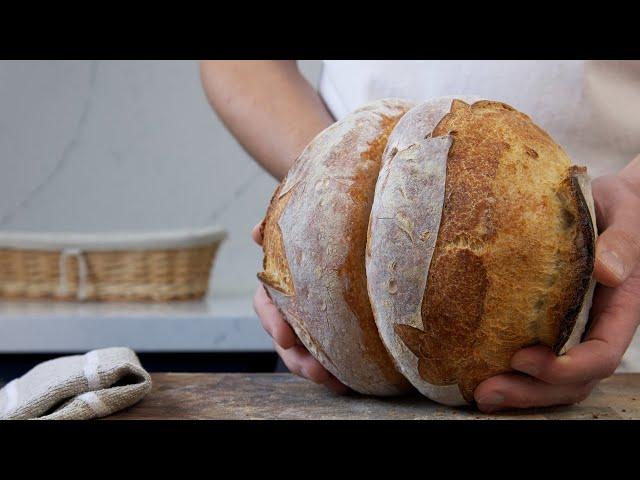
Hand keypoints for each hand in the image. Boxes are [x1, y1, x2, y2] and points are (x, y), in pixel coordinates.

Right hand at [251, 222, 348, 393]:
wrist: (341, 247)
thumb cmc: (311, 240)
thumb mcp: (292, 233)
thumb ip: (273, 232)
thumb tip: (255, 231)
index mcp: (276, 289)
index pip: (265, 307)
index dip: (272, 323)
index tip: (284, 337)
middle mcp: (287, 313)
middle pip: (284, 343)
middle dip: (296, 359)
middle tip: (315, 370)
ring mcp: (304, 329)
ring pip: (301, 357)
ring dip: (314, 371)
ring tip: (332, 381)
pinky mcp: (324, 339)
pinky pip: (324, 360)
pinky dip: (333, 374)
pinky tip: (347, 383)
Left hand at [475, 155, 639, 412]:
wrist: (606, 203)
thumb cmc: (617, 207)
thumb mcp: (624, 216)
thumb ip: (622, 243)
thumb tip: (608, 272)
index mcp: (620, 308)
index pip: (602, 354)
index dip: (567, 367)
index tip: (524, 358)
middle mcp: (596, 327)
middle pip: (573, 380)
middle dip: (532, 392)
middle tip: (486, 393)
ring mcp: (572, 330)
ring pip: (553, 381)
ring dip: (519, 393)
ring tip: (479, 395)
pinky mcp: (548, 324)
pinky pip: (535, 361)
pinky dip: (512, 375)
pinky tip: (477, 373)